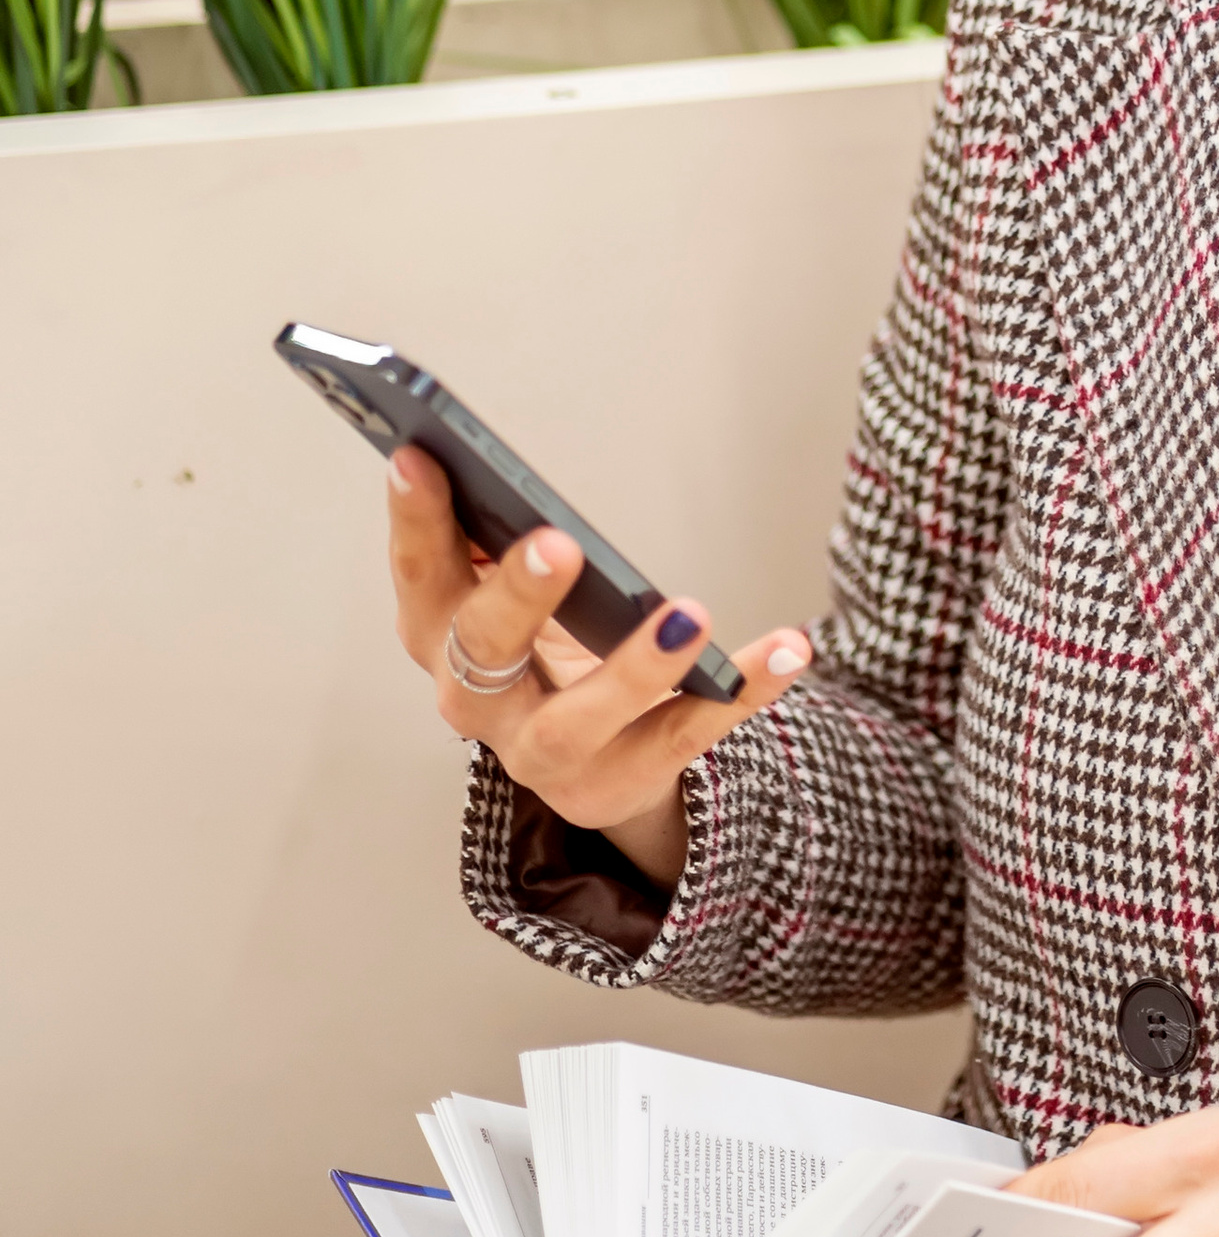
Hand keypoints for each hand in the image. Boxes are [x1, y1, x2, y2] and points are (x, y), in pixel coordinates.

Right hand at [385, 444, 811, 891]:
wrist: (592, 764)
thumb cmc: (544, 651)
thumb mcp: (509, 595)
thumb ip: (495, 537)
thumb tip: (483, 456)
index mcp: (442, 640)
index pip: (420, 578)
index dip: (413, 521)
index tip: (418, 455)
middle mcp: (479, 703)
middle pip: (484, 650)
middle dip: (517, 595)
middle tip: (560, 542)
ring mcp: (546, 756)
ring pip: (578, 720)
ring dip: (634, 666)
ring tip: (689, 614)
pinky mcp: (621, 781)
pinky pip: (687, 735)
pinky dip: (741, 690)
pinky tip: (788, 649)